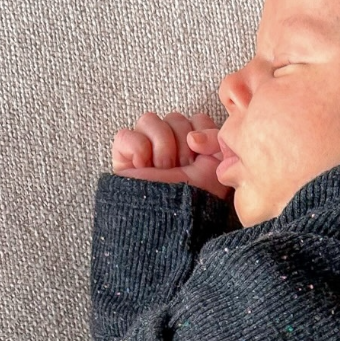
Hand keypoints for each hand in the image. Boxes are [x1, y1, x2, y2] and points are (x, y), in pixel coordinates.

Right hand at [111, 110, 231, 200]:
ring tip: (163, 171)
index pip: (196, 119)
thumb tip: (192, 135)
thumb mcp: (216, 167)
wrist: (172, 222)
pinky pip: (126, 135)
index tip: (201, 159)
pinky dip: (138, 149)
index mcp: (192, 147)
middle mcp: (168, 146)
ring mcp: (143, 149)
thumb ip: (214, 139)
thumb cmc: (195, 201)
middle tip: (181, 169)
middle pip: (175, 118)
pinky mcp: (122, 156)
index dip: (202, 134)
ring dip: (163, 147)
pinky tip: (143, 167)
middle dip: (182, 145)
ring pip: (149, 120)